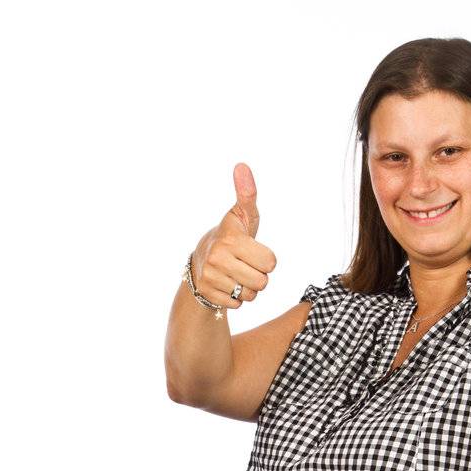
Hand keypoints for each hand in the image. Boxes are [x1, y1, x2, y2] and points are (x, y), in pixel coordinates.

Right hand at [192, 163, 277, 309]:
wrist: (199, 262)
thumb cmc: (231, 236)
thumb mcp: (241, 216)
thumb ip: (247, 194)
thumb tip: (242, 165)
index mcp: (231, 238)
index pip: (271, 262)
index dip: (267, 259)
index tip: (253, 251)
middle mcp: (218, 257)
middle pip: (263, 282)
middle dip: (258, 276)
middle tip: (245, 265)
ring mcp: (210, 276)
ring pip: (251, 296)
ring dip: (248, 289)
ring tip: (236, 275)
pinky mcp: (206, 293)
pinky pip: (238, 305)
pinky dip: (235, 299)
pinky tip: (226, 285)